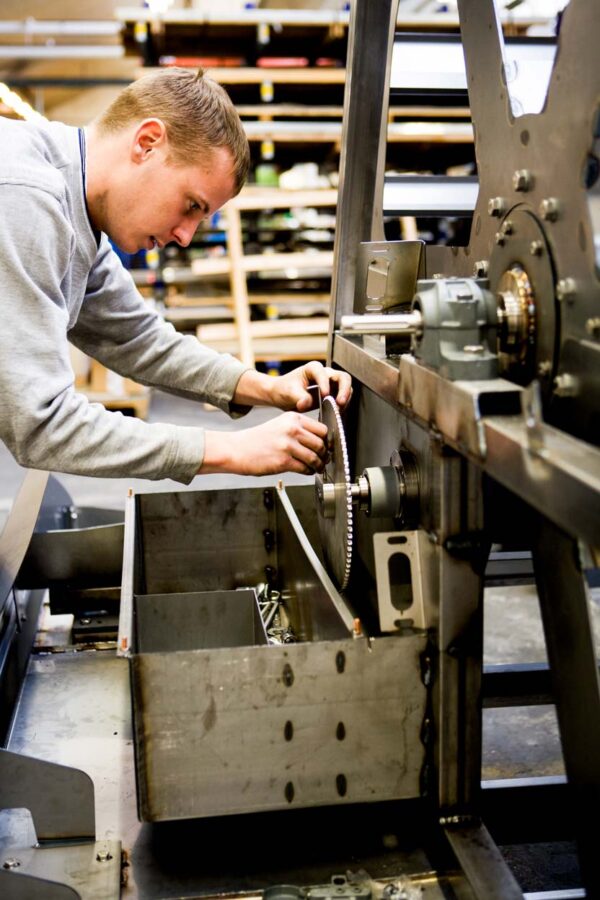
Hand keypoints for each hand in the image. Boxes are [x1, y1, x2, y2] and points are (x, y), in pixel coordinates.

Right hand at [200, 412, 327, 475]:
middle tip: (322, 460)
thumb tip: (320, 442)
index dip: (326, 440)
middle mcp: (292, 429)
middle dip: (324, 454)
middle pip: (321, 444)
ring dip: (318, 465)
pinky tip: (305, 471)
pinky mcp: (284, 461)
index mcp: (293, 418)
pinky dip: (308, 472)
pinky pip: (305, 468)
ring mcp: (288, 445)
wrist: (237, 449)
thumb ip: (299, 430)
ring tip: (315, 467)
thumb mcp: (279, 425)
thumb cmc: (257, 440)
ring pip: (315, 457)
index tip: (325, 447)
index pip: (322, 429)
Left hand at [263, 361, 351, 412]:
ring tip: (338, 411)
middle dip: (344, 390)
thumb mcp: (288, 392)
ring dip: (345, 399)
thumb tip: (306, 403)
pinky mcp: (331, 394)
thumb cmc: (283, 389)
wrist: (281, 395)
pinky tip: (336, 414)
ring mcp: (330, 384)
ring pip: (346, 388)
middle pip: (342, 377)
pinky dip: (341, 406)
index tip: (324, 396)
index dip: (326, 384)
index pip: (324, 374)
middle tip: (340, 403)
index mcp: (312, 369)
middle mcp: (324, 373)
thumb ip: (298, 397)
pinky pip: (342, 398)